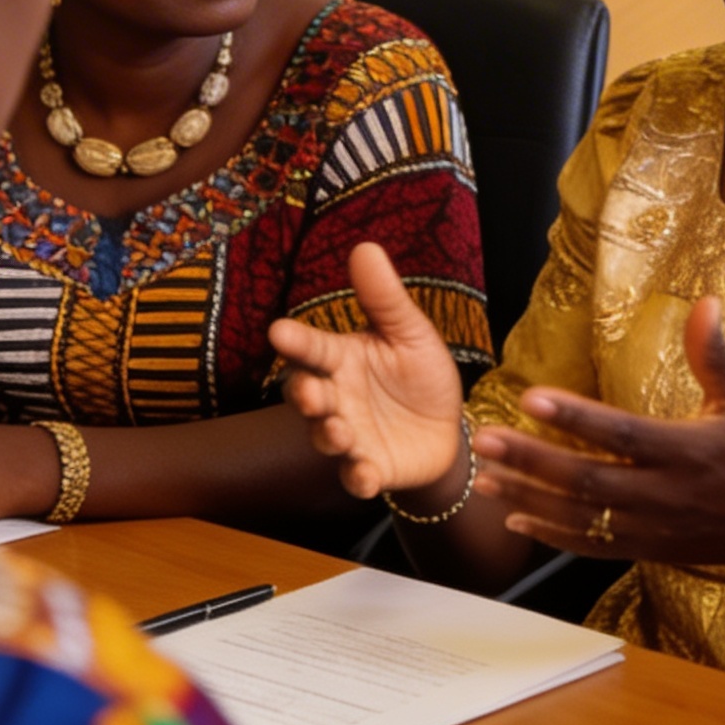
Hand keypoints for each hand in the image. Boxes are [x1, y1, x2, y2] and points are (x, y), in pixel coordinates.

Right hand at [270, 243, 467, 502]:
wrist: (446, 425)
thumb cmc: (418, 372)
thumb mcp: (408, 331)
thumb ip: (384, 297)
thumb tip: (365, 246)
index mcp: (343, 359)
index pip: (313, 347)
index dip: (296, 341)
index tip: (278, 330)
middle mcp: (337, 398)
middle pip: (308, 395)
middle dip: (304, 394)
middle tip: (308, 390)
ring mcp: (349, 436)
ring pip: (325, 437)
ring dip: (328, 435)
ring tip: (339, 430)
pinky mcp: (369, 469)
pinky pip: (356, 477)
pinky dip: (358, 478)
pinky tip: (365, 475)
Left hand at [469, 298, 724, 596]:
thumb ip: (716, 353)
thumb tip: (703, 300)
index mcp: (686, 452)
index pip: (621, 433)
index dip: (575, 417)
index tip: (531, 396)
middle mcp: (662, 494)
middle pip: (587, 480)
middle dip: (531, 461)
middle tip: (484, 441)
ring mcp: (651, 527)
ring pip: (580, 517)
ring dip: (528, 498)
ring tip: (484, 478)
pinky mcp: (646, 547)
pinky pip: (591, 545)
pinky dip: (552, 535)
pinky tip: (515, 520)